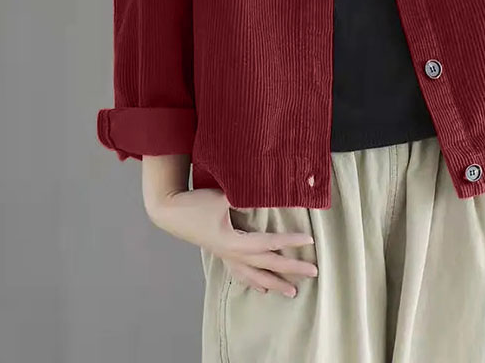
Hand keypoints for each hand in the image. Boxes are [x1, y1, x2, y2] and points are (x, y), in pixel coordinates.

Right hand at [146, 188, 317, 297]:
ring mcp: (226, 257)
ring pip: (255, 276)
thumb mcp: (223, 197)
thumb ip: (245, 197)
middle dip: (291, 269)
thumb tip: (269, 192)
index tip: (309, 240)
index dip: (289, 241)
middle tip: (314, 272)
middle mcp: (232, 253)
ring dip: (275, 283)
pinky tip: (263, 288)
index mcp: (234, 241)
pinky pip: (240, 274)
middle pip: (267, 265)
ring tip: (293, 292)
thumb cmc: (196, 202)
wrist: (170, 211)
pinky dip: (254, 282)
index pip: (268, 243)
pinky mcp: (221, 254)